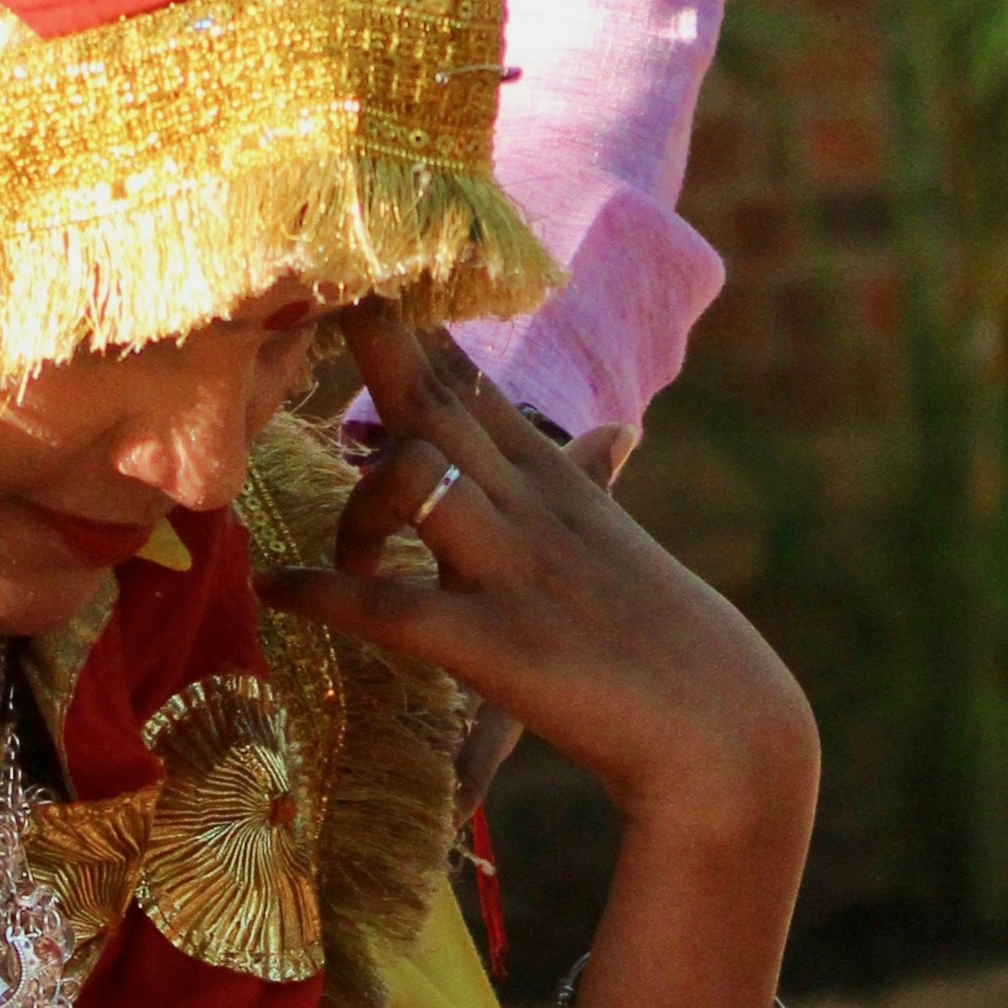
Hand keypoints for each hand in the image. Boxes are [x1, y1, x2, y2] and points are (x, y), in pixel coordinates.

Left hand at [272, 321, 814, 852]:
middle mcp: (530, 507)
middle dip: (374, 339)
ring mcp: (514, 571)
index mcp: (554, 481)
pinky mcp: (500, 648)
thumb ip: (594, 481)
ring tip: (305, 531)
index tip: (358, 275)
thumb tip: (618, 430)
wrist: (727, 732)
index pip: (469, 384)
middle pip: (437, 404)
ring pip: (416, 479)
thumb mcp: (619, 542)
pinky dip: (329, 595)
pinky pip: (393, 609)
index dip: (409, 327)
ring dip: (353, 492)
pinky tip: (279, 590)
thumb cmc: (672, 643)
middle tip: (312, 283)